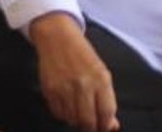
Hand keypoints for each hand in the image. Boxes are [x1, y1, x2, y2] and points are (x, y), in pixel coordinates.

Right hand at [29, 12, 117, 131]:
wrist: (57, 37)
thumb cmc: (82, 55)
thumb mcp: (101, 73)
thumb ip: (107, 99)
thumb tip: (111, 125)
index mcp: (100, 79)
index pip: (106, 113)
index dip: (105, 126)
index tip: (104, 127)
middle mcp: (83, 84)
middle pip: (88, 122)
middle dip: (91, 128)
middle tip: (90, 126)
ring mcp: (65, 88)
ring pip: (72, 120)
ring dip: (76, 120)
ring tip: (77, 110)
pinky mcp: (50, 90)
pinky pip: (58, 114)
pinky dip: (64, 114)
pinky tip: (66, 104)